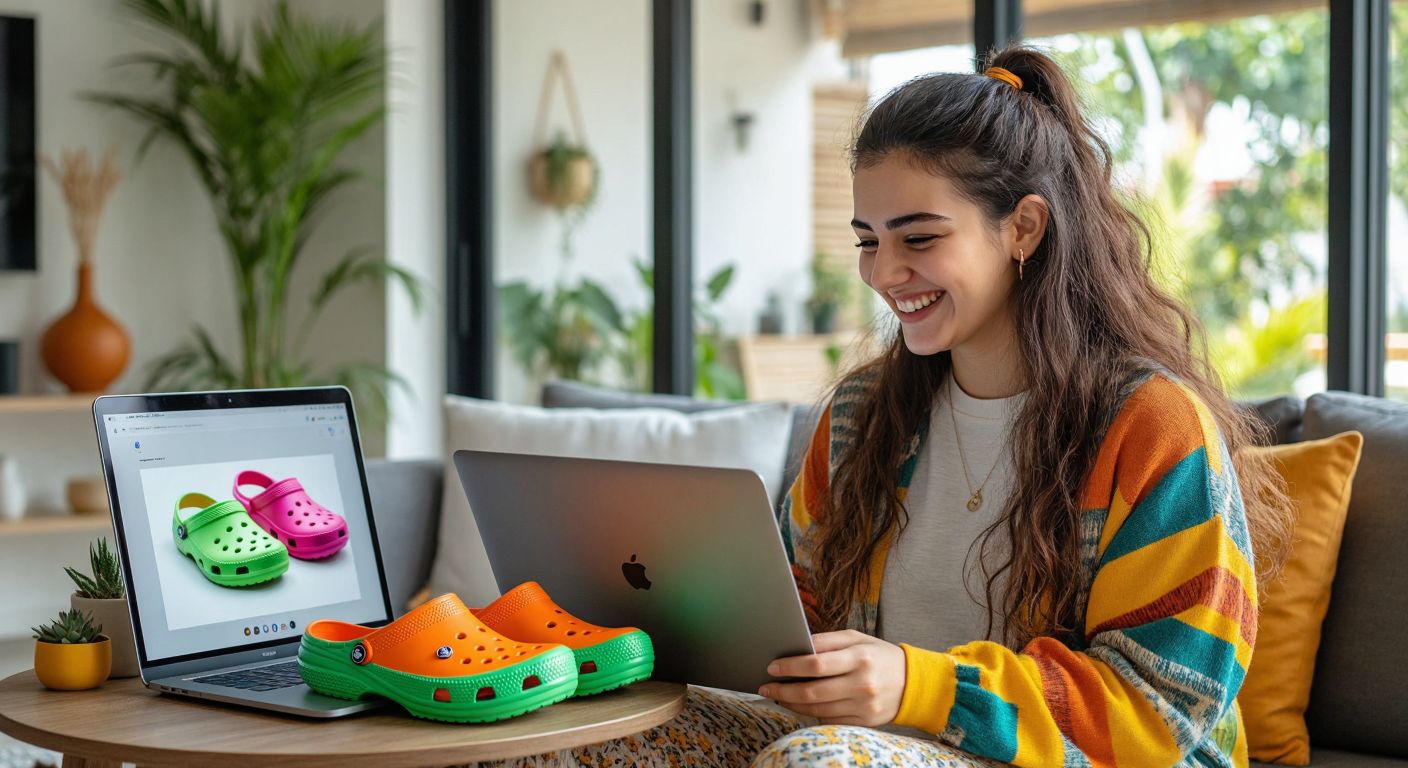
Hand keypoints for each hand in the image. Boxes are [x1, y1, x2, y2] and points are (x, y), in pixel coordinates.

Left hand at [757, 629, 906, 726]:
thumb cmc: (879, 656)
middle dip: (783, 689)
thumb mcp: (857, 639)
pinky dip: (810, 713)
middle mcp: (861, 683)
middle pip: (812, 690)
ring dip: (792, 703)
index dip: (790, 666)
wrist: (912, 683)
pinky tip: (799, 705)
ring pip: (817, 709)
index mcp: (859, 657)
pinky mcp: (863, 722)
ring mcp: (863, 706)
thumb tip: (798, 647)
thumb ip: (827, 641)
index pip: (816, 663)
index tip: (772, 667)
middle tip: (766, 686)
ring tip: (777, 695)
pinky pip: (829, 720)